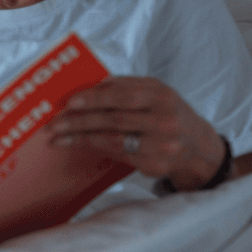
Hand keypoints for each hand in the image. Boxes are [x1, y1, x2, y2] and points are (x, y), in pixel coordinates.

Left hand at [48, 76, 225, 190]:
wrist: (198, 146)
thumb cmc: (166, 112)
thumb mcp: (153, 93)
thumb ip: (124, 87)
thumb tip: (86, 87)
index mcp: (161, 95)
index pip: (123, 95)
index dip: (95, 98)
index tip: (70, 101)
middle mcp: (163, 120)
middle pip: (114, 119)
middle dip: (79, 121)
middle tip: (53, 123)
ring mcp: (160, 145)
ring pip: (112, 140)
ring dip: (80, 137)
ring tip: (57, 137)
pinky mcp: (154, 164)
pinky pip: (117, 154)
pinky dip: (93, 147)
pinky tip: (76, 143)